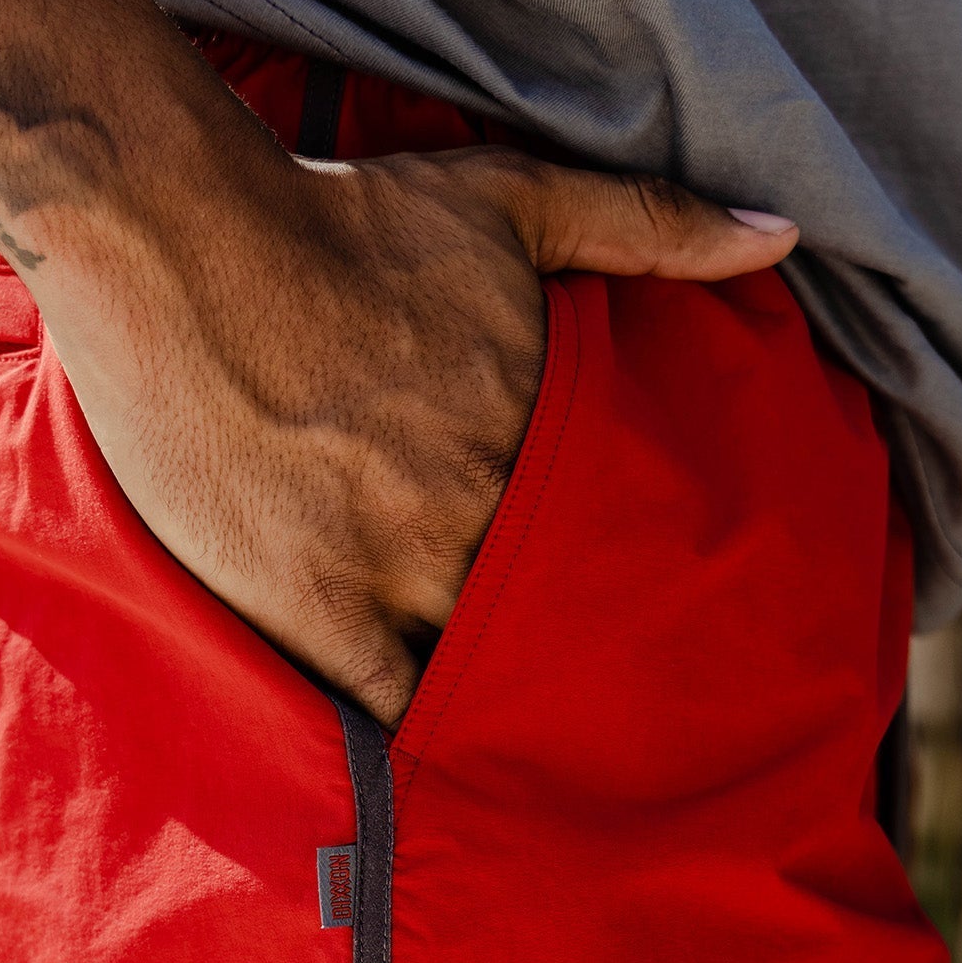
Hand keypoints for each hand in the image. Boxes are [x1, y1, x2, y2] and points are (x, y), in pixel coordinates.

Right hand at [41, 140, 797, 725]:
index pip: (611, 540)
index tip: (647, 613)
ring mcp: (394, 569)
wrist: (181, 243)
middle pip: (556, 615)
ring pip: (482, 667)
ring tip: (532, 749)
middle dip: (574, 649)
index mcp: (538, 431)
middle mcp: (480, 513)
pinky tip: (442, 766)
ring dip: (504, 699)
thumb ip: (650, 224)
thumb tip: (780, 235)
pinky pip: (385, 702)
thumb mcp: (513, 197)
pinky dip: (415, 735)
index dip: (626, 581)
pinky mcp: (312, 609)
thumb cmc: (344, 222)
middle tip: (603, 697)